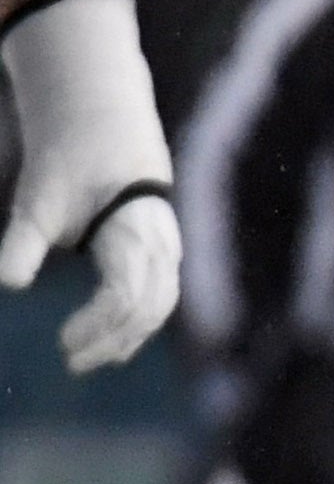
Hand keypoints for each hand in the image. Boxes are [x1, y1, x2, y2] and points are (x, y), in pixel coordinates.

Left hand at [1, 0, 180, 371]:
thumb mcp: (35, 201)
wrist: (102, 121)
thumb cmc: (66, 162)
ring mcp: (168, 247)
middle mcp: (160, 245)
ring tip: (94, 357)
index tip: (61, 342)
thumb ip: (21, 245)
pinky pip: (160, 296)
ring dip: (129, 336)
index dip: (95, 327)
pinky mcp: (163, 249)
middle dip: (112, 341)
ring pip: (160, 306)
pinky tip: (112, 335)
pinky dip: (138, 321)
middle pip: (149, 310)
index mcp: (133, 234)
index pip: (125, 298)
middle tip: (71, 362)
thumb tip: (8, 284)